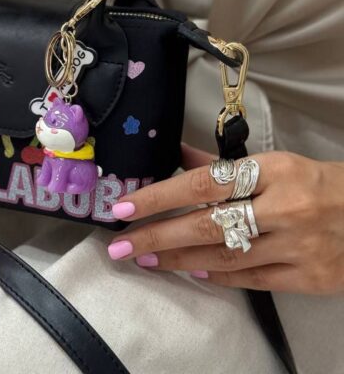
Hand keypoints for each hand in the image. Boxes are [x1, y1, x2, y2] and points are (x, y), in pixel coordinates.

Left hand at [108, 143, 343, 293]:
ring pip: (224, 257)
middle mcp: (284, 208)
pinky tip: (190, 270)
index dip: (160, 195)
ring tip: (145, 259)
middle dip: (158, 235)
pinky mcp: (309, 277)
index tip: (125, 206)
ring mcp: (298, 246)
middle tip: (121, 244)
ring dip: (178, 259)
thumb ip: (223, 165)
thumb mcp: (274, 163)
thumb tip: (176, 156)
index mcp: (274, 170)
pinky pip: (251, 280)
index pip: (204, 182)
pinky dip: (217, 276)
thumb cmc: (314, 183)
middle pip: (208, 224)